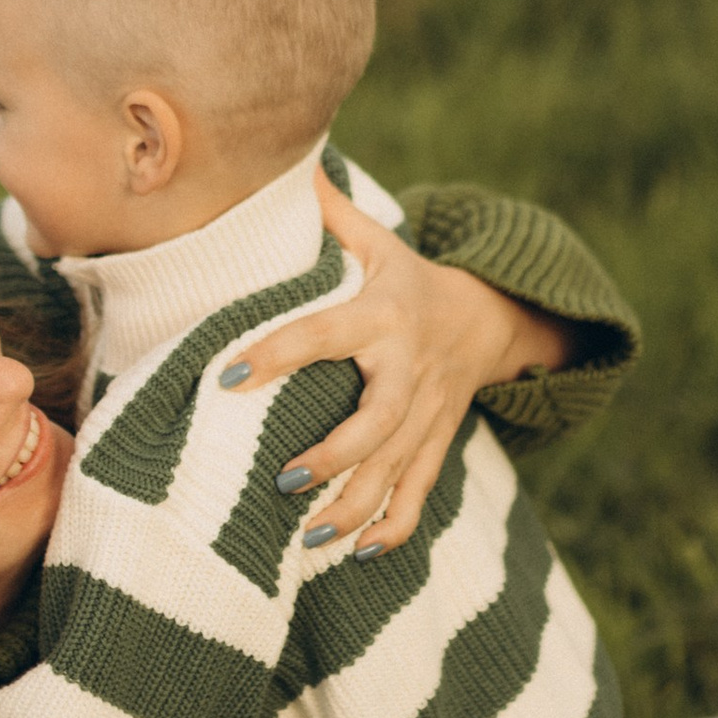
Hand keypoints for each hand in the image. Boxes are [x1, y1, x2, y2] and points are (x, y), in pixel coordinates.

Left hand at [218, 170, 566, 553]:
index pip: (325, 334)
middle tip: (284, 476)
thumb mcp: (377, 242)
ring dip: (355, 506)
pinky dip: (394, 529)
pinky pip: (421, 495)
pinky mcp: (437, 444)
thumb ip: (329, 214)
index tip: (227, 373)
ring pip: (398, 470)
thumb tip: (286, 163)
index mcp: (383, 316)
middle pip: (379, 419)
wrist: (490, 318)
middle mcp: (409, 370)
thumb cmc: (408, 279)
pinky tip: (358, 554)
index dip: (278, 352)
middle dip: (334, 454)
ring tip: (309, 534)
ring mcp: (428, 414)